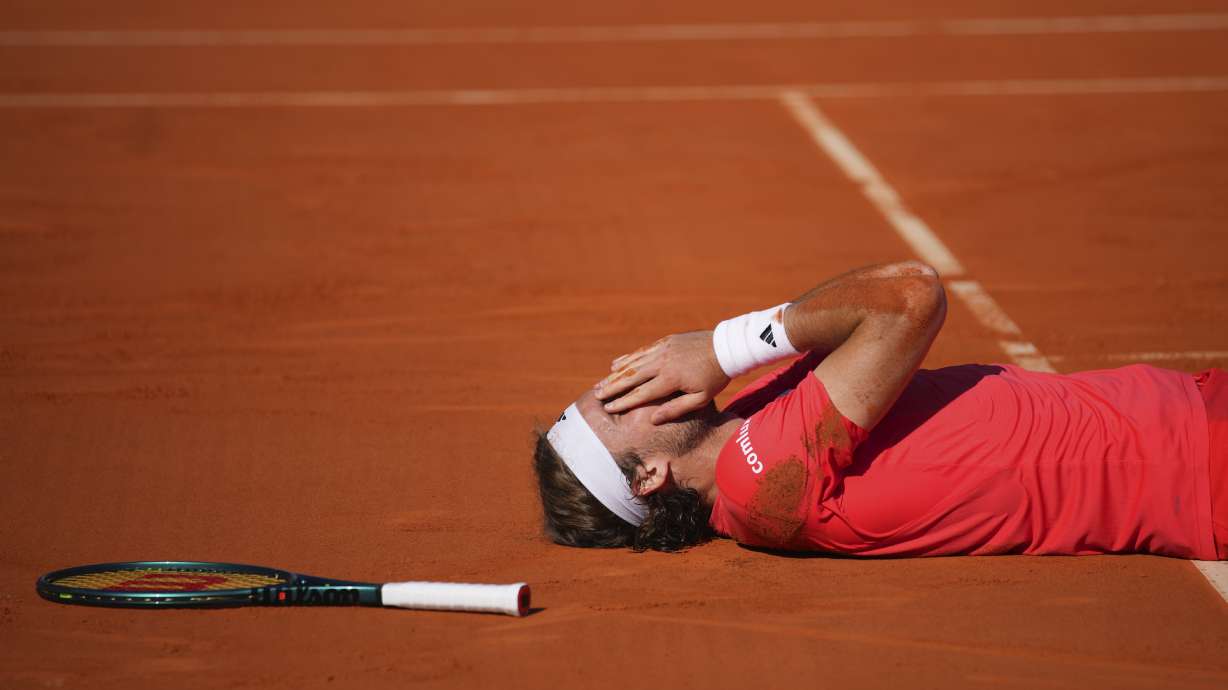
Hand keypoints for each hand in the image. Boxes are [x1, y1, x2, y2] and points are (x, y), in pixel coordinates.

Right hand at [594, 331, 729, 424]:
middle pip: (631, 377)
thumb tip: (652, 420)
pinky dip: (627, 358)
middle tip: (597, 395)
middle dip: (612, 387)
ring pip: (633, 363)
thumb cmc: (715, 377)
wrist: (726, 348)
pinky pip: (641, 351)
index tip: (609, 407)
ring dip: (615, 373)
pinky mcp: (665, 341)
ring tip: (601, 382)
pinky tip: (616, 364)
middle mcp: (663, 362)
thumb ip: (676, 409)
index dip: (623, 401)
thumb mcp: (701, 399)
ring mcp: (663, 349)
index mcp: (671, 379)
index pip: (642, 393)